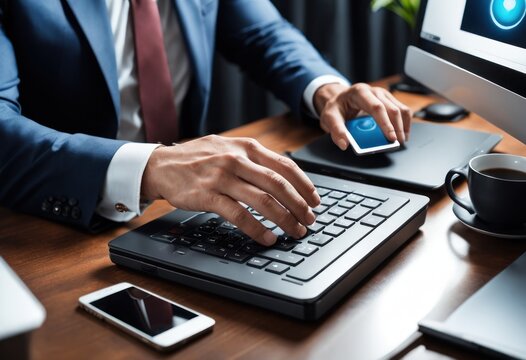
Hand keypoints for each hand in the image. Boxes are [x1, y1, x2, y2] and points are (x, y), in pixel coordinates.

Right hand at [141, 135, 319, 245]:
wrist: (162, 165)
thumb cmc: (199, 158)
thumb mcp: (229, 148)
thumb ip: (254, 159)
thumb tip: (284, 177)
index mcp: (246, 147)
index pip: (285, 165)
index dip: (304, 184)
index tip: (315, 199)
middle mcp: (237, 159)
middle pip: (278, 184)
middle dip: (300, 205)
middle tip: (310, 220)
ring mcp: (222, 177)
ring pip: (263, 200)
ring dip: (284, 219)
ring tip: (295, 230)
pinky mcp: (208, 195)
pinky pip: (239, 215)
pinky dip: (257, 229)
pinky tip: (267, 237)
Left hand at [314, 83, 412, 149]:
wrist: (339, 100)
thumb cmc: (336, 107)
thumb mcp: (329, 117)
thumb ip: (336, 130)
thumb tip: (344, 143)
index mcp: (360, 92)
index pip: (376, 107)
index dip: (385, 123)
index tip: (390, 137)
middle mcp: (374, 91)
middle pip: (392, 109)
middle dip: (397, 128)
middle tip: (397, 144)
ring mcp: (384, 95)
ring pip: (401, 109)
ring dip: (403, 126)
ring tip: (401, 141)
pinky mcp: (389, 101)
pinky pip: (402, 111)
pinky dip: (404, 124)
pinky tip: (401, 134)